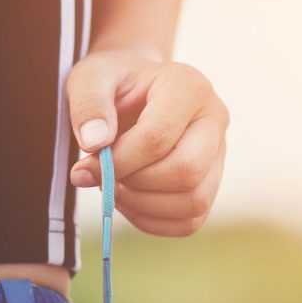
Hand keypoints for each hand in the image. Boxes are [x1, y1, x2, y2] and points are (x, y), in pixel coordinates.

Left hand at [67, 49, 227, 235]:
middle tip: (103, 178)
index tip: (83, 169)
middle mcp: (214, 118)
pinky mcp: (211, 182)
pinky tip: (127, 199)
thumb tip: (95, 143)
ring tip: (114, 187)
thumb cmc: (111, 83)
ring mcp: (218, 153)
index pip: (158, 137)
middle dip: (136, 184)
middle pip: (186, 171)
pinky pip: (190, 220)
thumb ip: (88, 106)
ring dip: (143, 206)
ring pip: (194, 201)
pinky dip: (152, 221)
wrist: (132, 90)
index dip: (118, 162)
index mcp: (188, 86)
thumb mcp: (89, 81)